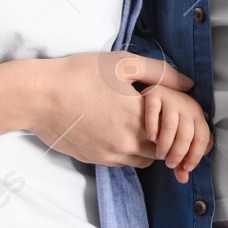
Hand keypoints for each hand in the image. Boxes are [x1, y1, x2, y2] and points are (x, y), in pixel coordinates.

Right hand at [20, 52, 193, 168]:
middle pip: (163, 149)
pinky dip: (126, 152)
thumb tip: (188, 84)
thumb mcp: (123, 63)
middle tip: (155, 117)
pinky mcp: (95, 160)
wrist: (38, 96)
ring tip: (136, 124)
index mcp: (137, 116)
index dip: (176, 119)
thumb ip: (160, 73)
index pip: (175, 129)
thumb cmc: (80, 74)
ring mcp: (110, 154)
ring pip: (144, 160)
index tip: (169, 107)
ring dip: (147, 146)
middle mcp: (127, 141)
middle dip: (165, 136)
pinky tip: (115, 131)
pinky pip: (122, 163)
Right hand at [141, 83, 212, 183]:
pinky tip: (150, 137)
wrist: (148, 89)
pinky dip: (153, 128)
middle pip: (187, 135)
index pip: (204, 138)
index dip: (195, 156)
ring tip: (159, 154)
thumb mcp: (177, 133)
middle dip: (178, 154)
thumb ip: (180, 155)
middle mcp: (188, 104)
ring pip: (171, 127)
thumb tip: (183, 178)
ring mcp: (171, 97)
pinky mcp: (154, 93)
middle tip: (169, 163)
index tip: (185, 168)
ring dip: (165, 145)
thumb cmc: (164, 118)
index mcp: (198, 114)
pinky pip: (154, 113)